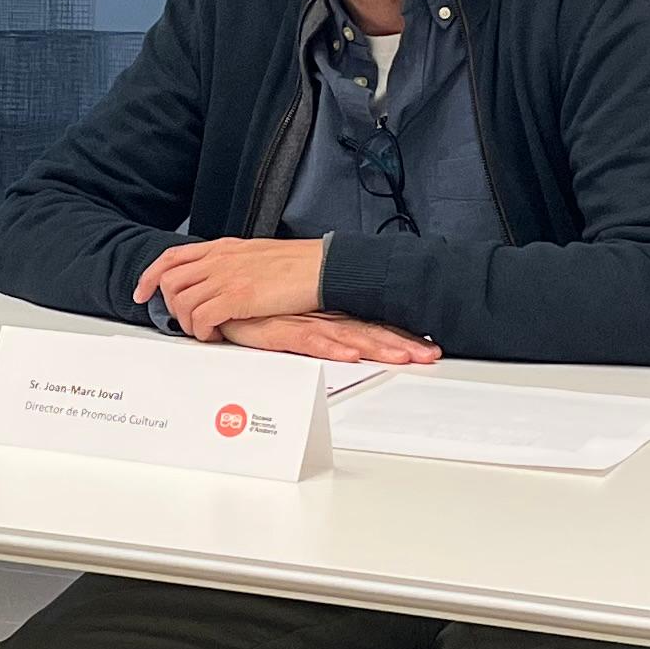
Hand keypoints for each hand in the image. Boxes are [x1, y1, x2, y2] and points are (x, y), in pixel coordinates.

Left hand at [135, 237, 325, 342]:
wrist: (322, 266)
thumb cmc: (296, 264)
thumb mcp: (255, 255)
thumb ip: (231, 264)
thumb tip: (217, 280)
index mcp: (222, 248)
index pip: (172, 257)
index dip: (150, 275)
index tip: (142, 292)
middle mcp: (219, 259)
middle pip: (171, 281)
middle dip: (171, 306)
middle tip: (186, 321)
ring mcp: (227, 277)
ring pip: (183, 302)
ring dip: (188, 322)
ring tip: (205, 331)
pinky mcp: (238, 297)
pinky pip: (202, 316)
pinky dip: (202, 330)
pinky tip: (215, 334)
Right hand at [217, 311, 437, 364]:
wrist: (218, 291)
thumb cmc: (255, 306)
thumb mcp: (293, 320)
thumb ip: (319, 330)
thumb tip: (348, 341)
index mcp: (327, 314)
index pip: (371, 325)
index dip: (399, 335)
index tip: (428, 345)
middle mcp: (320, 316)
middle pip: (369, 331)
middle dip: (401, 343)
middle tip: (430, 354)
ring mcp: (302, 322)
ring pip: (347, 336)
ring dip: (377, 347)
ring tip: (404, 357)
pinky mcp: (278, 330)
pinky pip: (308, 341)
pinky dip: (331, 348)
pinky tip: (349, 354)